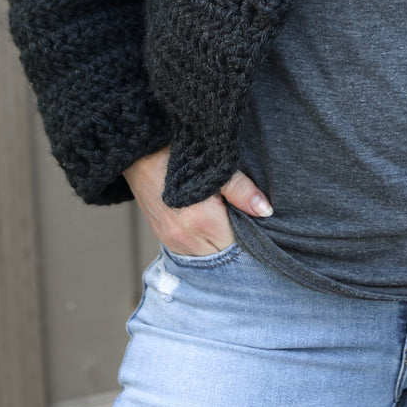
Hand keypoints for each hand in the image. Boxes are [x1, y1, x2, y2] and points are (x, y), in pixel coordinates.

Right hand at [123, 147, 272, 256]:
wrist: (141, 150)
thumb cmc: (181, 153)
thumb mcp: (217, 167)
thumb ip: (242, 192)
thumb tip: (265, 211)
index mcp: (201, 222)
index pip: (237, 246)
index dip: (250, 236)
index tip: (258, 225)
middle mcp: (184, 238)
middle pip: (222, 254)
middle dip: (236, 242)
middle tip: (245, 221)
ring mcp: (171, 240)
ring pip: (206, 256)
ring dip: (218, 244)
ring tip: (226, 221)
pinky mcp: (163, 237)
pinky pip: (190, 252)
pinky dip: (203, 244)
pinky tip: (209, 226)